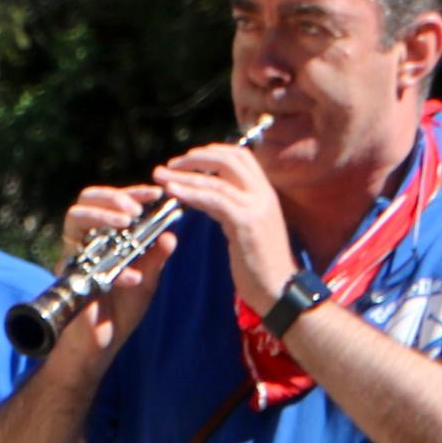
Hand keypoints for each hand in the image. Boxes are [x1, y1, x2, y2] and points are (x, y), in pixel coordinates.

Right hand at [58, 183, 178, 351]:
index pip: (114, 202)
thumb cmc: (121, 310)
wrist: (102, 345)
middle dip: (112, 198)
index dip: (133, 193)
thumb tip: (170, 236)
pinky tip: (132, 278)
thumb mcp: (147, 281)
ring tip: (125, 223)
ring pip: (74, 218)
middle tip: (134, 208)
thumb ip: (156, 258)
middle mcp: (86, 240)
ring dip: (101, 216)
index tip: (156, 194)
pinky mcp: (68, 277)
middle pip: (86, 200)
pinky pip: (84, 262)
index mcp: (106, 236)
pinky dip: (112, 270)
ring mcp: (74, 256)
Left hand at [153, 138, 297, 315]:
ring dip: (185, 175)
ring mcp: (257, 207)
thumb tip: (213, 196)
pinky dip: (191, 193)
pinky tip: (174, 192)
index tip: (188, 159)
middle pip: (229, 159)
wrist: (279, 290)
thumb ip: (236, 207)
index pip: (240, 156)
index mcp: (264, 193)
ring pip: (217, 180)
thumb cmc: (261, 265)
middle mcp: (263, 194)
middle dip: (195, 158)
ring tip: (161, 176)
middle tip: (171, 164)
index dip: (212, 152)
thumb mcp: (250, 228)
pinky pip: (215, 200)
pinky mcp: (246, 223)